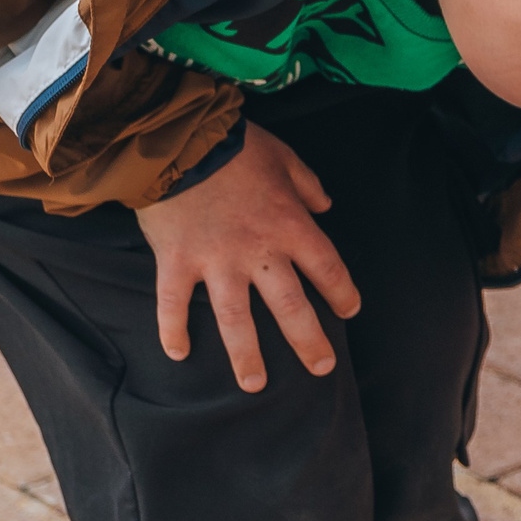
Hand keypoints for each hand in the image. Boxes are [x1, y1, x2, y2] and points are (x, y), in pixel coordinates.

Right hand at [136, 124, 359, 390]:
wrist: (176, 136)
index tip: (348, 311)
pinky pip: (173, 304)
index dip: (342, 293)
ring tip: (255, 385)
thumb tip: (325, 205)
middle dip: (308, 342)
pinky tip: (178, 354)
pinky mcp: (176, 262)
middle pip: (290, 308)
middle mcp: (258, 252)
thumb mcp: (283, 156)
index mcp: (290, 226)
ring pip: (235, 320)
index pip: (328, 269)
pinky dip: (172, 330)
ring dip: (246, 356)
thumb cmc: (235, 144)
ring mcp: (216, 261)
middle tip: (321, 367)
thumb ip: (307, 184)